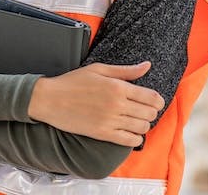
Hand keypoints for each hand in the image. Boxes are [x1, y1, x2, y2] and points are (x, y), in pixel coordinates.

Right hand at [27, 61, 164, 147]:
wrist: (49, 99)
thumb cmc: (72, 82)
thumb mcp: (98, 69)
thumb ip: (125, 70)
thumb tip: (147, 66)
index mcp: (117, 87)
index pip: (152, 97)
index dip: (158, 100)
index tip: (154, 101)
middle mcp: (117, 105)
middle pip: (150, 113)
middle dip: (151, 112)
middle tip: (142, 110)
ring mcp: (110, 121)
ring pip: (143, 127)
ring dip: (143, 124)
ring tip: (135, 120)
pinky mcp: (103, 134)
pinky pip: (130, 141)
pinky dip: (135, 138)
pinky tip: (129, 132)